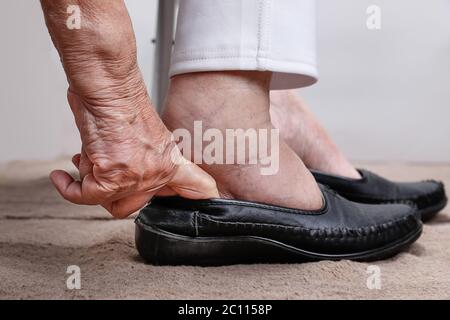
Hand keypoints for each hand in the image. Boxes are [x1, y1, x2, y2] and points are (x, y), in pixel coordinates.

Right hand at [50, 88, 218, 218]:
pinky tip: (63, 177)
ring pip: (109, 202)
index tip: (211, 204)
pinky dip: (69, 188)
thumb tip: (125, 171)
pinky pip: (85, 196)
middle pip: (137, 206)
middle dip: (114, 192)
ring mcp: (137, 176)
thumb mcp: (145, 133)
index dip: (203, 199)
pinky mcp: (112, 177)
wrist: (110, 86)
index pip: (199, 187)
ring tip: (89, 156)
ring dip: (91, 182)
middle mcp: (158, 171)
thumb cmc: (121, 103)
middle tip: (104, 171)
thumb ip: (143, 158)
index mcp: (170, 159)